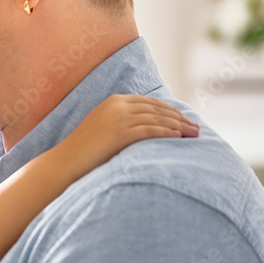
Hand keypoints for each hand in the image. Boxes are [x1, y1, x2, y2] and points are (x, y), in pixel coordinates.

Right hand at [59, 94, 198, 175]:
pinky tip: (178, 137)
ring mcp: (118, 118)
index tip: (185, 120)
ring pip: (157, 118)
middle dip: (180, 118)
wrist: (67, 160)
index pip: (150, 102)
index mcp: (114, 101)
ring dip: (179, 126)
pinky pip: (149, 130)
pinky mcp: (119, 133)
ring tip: (194, 134)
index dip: (171, 110)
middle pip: (157, 109)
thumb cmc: (86, 150)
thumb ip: (122, 121)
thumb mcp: (104, 127)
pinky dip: (166, 132)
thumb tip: (146, 126)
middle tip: (196, 128)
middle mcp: (118, 105)